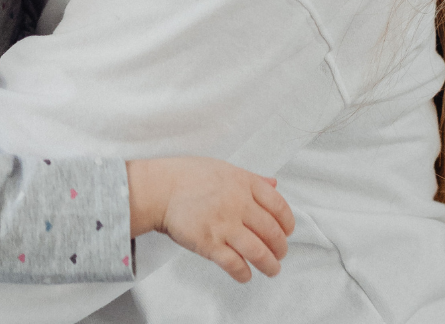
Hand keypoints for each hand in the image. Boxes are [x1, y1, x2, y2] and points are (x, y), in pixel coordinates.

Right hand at [127, 156, 294, 282]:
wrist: (157, 189)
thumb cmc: (186, 177)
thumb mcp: (222, 168)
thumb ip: (251, 179)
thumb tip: (274, 183)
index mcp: (243, 182)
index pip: (279, 205)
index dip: (288, 223)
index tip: (287, 232)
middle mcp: (238, 203)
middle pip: (273, 232)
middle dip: (281, 248)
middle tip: (280, 254)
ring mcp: (224, 224)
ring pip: (259, 252)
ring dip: (270, 265)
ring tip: (272, 270)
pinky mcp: (209, 243)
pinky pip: (235, 264)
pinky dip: (244, 273)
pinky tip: (245, 275)